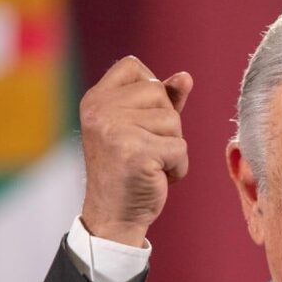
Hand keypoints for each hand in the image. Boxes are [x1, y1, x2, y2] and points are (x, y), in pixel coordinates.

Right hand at [79, 56, 192, 246]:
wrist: (114, 216)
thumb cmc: (129, 170)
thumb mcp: (140, 128)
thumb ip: (161, 101)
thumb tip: (185, 77)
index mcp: (95, 99)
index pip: (132, 65)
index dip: (151, 88)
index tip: (142, 119)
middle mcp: (100, 110)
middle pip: (159, 93)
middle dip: (165, 124)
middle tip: (145, 148)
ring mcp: (115, 130)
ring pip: (173, 122)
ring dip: (172, 147)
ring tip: (149, 164)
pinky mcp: (135, 152)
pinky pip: (179, 148)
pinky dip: (177, 168)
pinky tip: (156, 177)